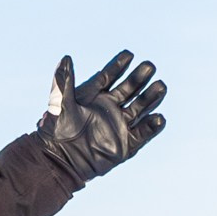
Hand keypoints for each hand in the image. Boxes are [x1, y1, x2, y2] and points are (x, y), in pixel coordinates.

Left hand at [36, 50, 166, 183]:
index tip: (129, 54)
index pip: (110, 76)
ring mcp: (119, 125)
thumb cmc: (56, 132)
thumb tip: (65, 58)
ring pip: (140, 108)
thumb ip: (64, 82)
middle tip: (150, 66)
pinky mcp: (125, 144)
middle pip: (130, 88)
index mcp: (94, 96)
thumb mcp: (59, 104)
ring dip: (151, 97)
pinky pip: (143, 133)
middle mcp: (109, 108)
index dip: (119, 65)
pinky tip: (159, 118)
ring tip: (161, 86)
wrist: (60, 161)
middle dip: (140, 78)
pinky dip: (152, 126)